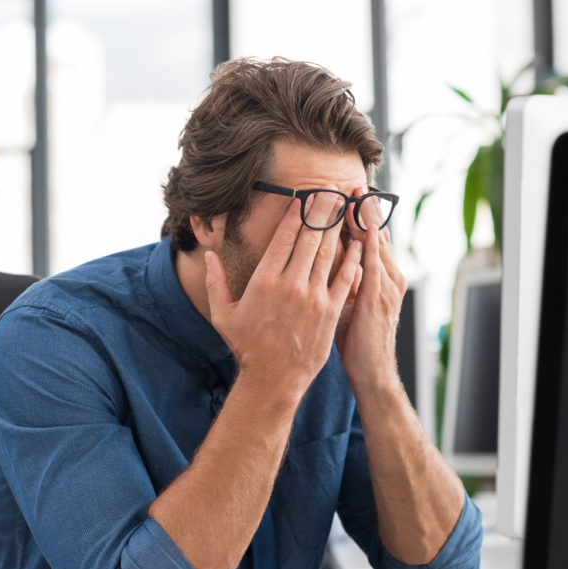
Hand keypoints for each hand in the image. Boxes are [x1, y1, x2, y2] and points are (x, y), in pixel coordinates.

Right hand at [205, 189, 363, 399]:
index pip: (285, 236)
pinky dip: (353, 258)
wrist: (273, 378)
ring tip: (345, 206)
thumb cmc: (247, 347)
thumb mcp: (223, 314)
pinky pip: (345, 277)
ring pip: (329, 252)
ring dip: (339, 227)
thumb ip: (214, 282)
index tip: (304, 196)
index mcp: (264, 280)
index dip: (297, 213)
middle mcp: (291, 284)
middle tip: (331, 190)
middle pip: (311, 237)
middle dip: (322, 210)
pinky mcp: (330, 311)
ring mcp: (313, 297)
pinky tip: (358, 243)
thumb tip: (209, 255)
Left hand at [334, 186, 406, 395]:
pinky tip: (360, 227)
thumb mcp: (351, 304)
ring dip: (365, 218)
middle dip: (364, 208)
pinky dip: (367, 244)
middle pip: (375, 234)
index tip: (347, 193)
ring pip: (375, 244)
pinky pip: (372, 264)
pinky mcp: (377, 298)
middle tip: (351, 182)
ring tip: (356, 194)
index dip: (359, 215)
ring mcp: (386, 286)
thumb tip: (328, 260)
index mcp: (382, 277)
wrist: (372, 372)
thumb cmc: (358, 341)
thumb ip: (344, 280)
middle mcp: (388, 277)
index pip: (370, 238)